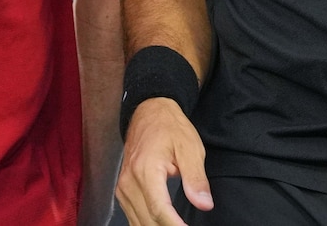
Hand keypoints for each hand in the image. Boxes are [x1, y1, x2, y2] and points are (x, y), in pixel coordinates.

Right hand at [116, 98, 212, 225]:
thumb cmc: (170, 127)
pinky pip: (132, 216)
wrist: (149, 112)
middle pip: (148, 220)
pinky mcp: (123, 190)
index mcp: (146, 170)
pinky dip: (146, 225)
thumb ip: (195, 177)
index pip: (159, 210)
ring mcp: (123, 187)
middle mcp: (129, 181)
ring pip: (138, 222)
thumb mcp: (190, 148)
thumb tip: (203, 203)